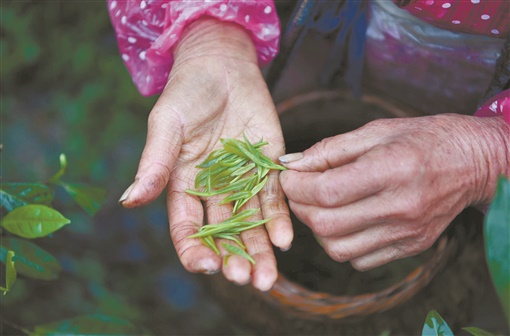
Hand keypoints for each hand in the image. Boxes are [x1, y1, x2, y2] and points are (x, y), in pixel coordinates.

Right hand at [119, 18, 292, 290]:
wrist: (223, 66)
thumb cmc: (187, 93)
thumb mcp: (166, 126)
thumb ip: (154, 164)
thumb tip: (129, 201)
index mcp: (184, 185)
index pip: (187, 227)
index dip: (195, 249)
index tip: (208, 266)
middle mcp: (214, 191)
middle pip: (224, 233)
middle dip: (235, 258)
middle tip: (246, 281)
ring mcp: (243, 182)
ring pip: (251, 224)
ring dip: (261, 251)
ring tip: (269, 278)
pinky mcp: (268, 168)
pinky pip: (274, 199)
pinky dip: (280, 220)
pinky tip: (286, 240)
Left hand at [279, 114, 508, 270]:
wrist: (473, 163)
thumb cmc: (422, 139)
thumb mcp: (376, 131)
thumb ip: (330, 149)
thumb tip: (290, 165)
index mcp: (391, 169)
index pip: (327, 191)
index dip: (296, 187)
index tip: (288, 178)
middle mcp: (401, 206)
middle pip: (326, 224)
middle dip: (299, 208)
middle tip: (298, 192)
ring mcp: (407, 232)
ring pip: (338, 249)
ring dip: (317, 229)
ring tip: (321, 206)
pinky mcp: (411, 247)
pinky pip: (359, 260)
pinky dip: (342, 244)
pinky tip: (347, 221)